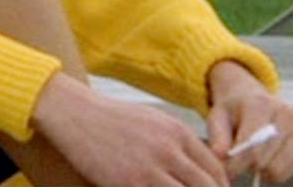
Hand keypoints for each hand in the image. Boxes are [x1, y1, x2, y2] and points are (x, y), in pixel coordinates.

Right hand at [32, 72, 227, 185]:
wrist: (73, 113)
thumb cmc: (109, 118)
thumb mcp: (152, 121)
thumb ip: (177, 142)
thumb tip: (197, 167)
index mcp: (177, 132)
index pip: (215, 168)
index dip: (220, 186)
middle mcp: (169, 150)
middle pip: (208, 186)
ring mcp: (149, 169)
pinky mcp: (129, 183)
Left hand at [206, 60, 292, 182]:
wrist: (252, 97)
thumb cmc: (233, 111)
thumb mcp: (218, 117)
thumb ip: (218, 137)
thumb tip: (220, 157)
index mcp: (259, 104)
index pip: (250, 145)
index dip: (236, 163)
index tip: (227, 173)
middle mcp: (285, 113)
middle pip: (265, 159)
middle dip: (247, 166)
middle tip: (239, 161)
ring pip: (279, 168)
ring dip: (262, 170)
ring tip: (253, 157)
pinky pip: (292, 169)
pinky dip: (277, 170)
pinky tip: (268, 157)